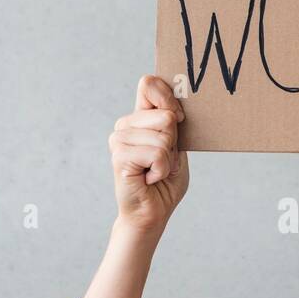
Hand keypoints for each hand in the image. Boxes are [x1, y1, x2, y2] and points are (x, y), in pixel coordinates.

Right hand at [110, 75, 189, 233]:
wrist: (152, 213)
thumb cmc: (165, 182)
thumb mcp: (177, 148)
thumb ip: (174, 125)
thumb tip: (174, 108)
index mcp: (140, 117)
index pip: (149, 84)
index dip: (169, 98)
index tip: (179, 120)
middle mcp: (126, 124)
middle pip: (165, 115)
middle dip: (174, 143)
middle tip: (164, 161)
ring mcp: (119, 139)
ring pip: (163, 136)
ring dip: (169, 160)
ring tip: (156, 171)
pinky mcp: (119, 156)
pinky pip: (157, 153)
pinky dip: (162, 170)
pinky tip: (150, 178)